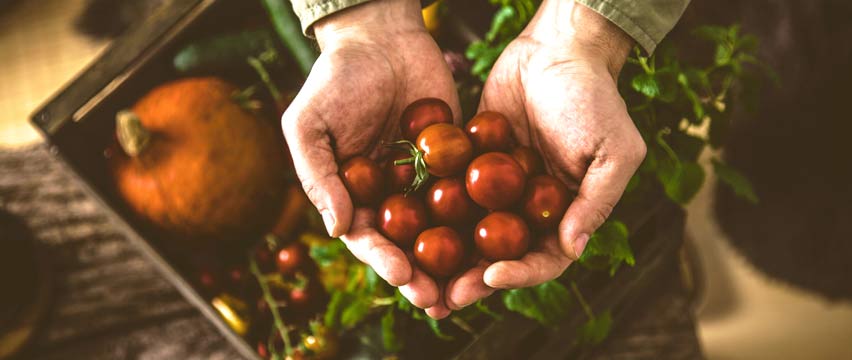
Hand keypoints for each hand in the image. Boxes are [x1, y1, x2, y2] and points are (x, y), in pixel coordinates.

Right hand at [281, 0, 457, 312]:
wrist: (381, 38)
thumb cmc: (335, 80)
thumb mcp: (309, 125)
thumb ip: (318, 176)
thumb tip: (337, 229)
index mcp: (353, 195)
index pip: (367, 237)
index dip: (383, 259)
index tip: (401, 276)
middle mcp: (390, 195)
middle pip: (408, 243)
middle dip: (422, 273)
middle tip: (440, 298)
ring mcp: (425, 179)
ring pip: (442, 227)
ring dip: (455, 258)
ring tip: (472, 283)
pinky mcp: (456, 159)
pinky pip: (469, 189)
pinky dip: (483, 213)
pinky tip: (499, 233)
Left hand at [441, 0, 645, 312]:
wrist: (557, 49)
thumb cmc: (594, 98)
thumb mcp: (613, 151)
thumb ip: (595, 201)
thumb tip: (573, 249)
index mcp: (566, 214)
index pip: (544, 259)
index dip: (519, 274)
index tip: (491, 277)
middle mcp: (530, 209)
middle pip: (500, 256)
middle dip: (472, 279)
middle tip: (443, 299)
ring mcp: (498, 189)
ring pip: (470, 232)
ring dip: (447, 258)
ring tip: (418, 275)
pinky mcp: (471, 163)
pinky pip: (450, 192)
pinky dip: (430, 211)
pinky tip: (405, 226)